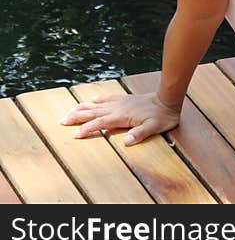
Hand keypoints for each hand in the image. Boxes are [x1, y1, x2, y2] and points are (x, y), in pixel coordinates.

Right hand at [61, 93, 180, 145]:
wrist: (167, 99)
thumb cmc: (161, 116)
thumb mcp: (153, 127)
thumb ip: (140, 134)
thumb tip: (127, 141)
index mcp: (120, 116)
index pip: (99, 123)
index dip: (87, 129)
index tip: (75, 135)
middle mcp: (116, 108)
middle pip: (91, 112)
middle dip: (76, 117)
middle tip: (62, 122)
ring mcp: (119, 102)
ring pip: (95, 105)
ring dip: (81, 108)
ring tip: (69, 113)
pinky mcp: (123, 99)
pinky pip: (106, 98)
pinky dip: (96, 100)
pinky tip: (91, 100)